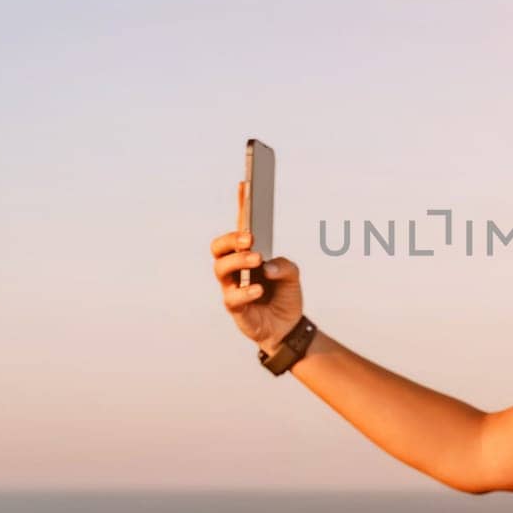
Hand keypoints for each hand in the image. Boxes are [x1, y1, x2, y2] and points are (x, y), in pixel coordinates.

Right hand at [209, 182, 304, 354]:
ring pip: (220, 268)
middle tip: (250, 237)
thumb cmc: (284, 296)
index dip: (242, 205)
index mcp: (248, 254)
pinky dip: (246, 291)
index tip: (246, 184)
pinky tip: (259, 288)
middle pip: (219, 247)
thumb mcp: (293, 275)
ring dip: (238, 261)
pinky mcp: (234, 308)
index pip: (241, 226)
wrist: (287, 328)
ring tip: (257, 259)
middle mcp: (235, 268)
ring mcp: (231, 287)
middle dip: (232, 239)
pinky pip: (232, 297)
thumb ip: (285, 265)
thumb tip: (268, 266)